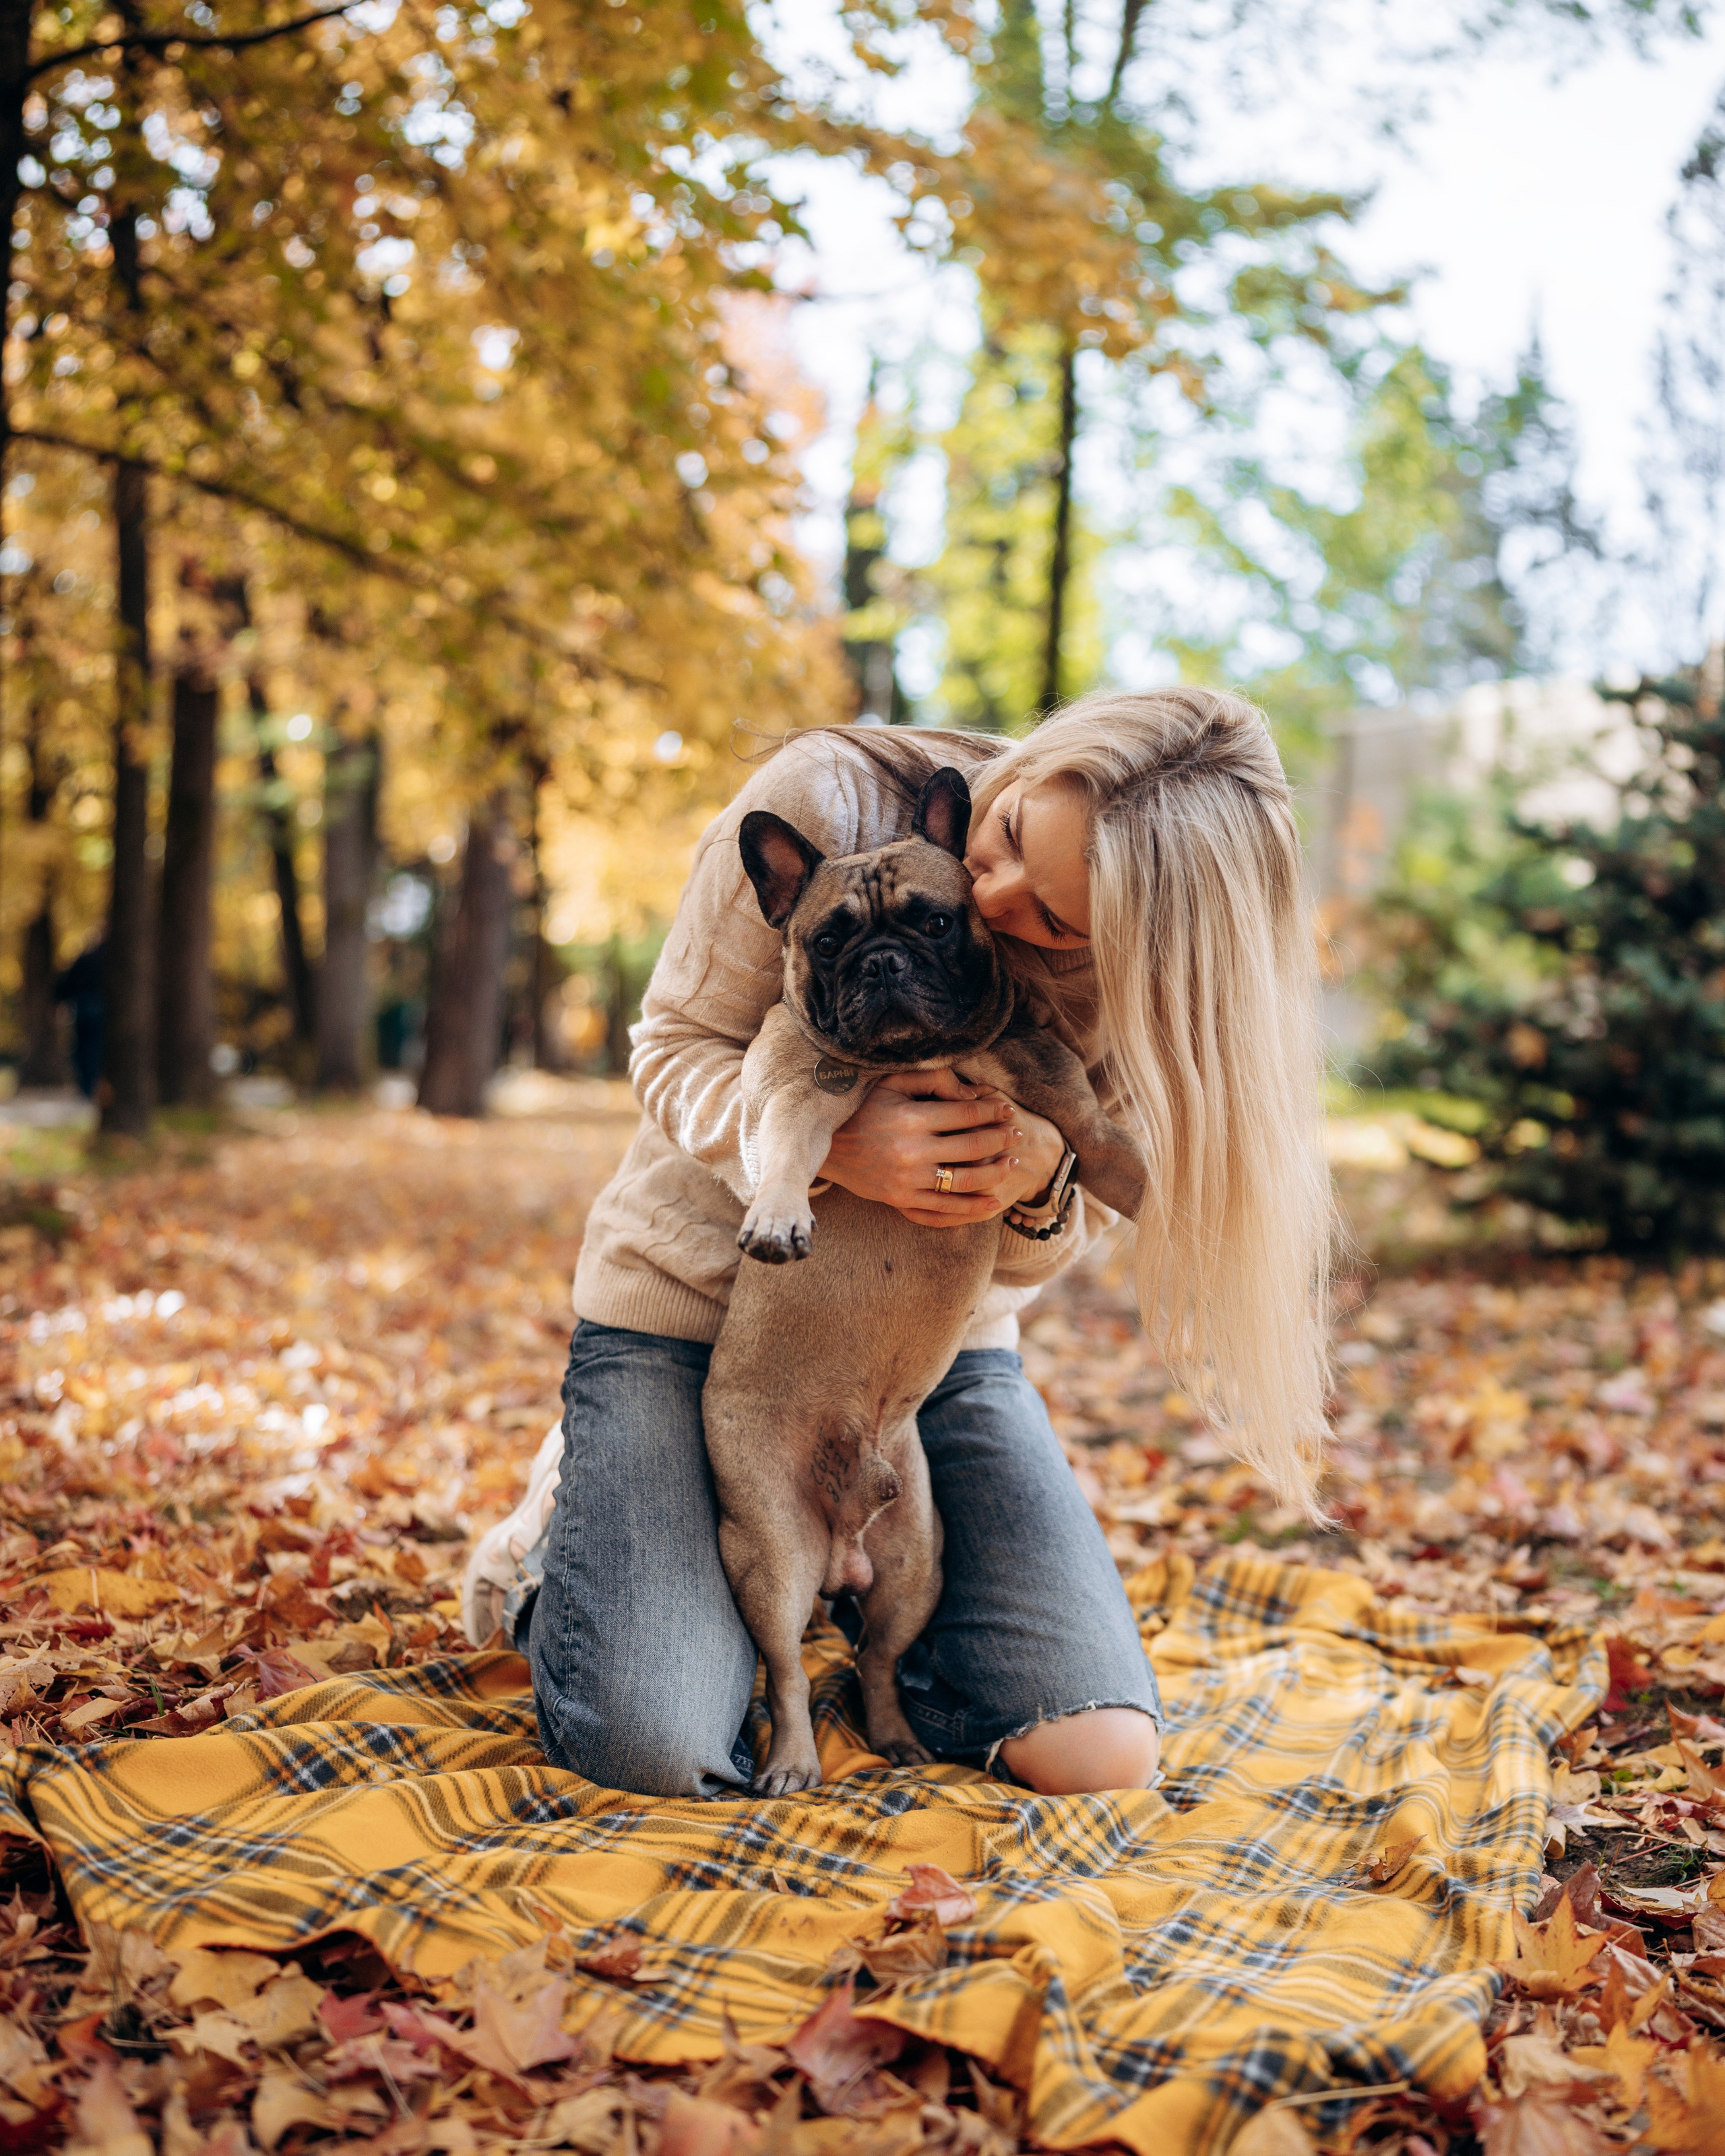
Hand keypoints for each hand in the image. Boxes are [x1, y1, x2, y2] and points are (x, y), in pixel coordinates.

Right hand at [821, 1067, 1065, 1228]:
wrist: (826, 1146)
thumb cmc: (863, 1107)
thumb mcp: (891, 1082)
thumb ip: (933, 1079)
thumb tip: (972, 1094)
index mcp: (912, 1119)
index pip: (966, 1115)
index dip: (993, 1113)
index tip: (1008, 1111)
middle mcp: (912, 1152)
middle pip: (972, 1148)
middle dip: (1000, 1140)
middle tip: (1018, 1134)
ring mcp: (907, 1181)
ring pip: (964, 1183)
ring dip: (994, 1174)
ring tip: (1011, 1164)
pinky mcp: (901, 1201)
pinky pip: (943, 1210)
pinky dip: (972, 1208)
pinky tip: (993, 1201)